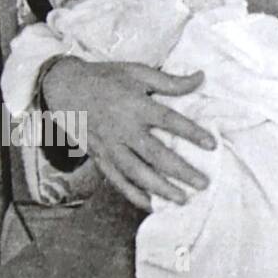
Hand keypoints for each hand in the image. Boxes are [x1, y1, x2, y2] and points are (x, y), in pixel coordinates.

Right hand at [41, 57, 215, 210]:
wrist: (65, 87)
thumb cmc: (107, 78)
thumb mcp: (139, 72)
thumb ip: (171, 81)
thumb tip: (201, 77)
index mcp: (135, 106)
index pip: (169, 121)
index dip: (191, 133)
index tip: (212, 145)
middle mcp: (122, 129)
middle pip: (155, 154)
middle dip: (180, 171)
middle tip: (203, 183)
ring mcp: (109, 146)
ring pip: (137, 173)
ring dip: (160, 188)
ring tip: (183, 199)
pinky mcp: (99, 157)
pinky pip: (117, 180)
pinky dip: (133, 195)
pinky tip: (151, 205)